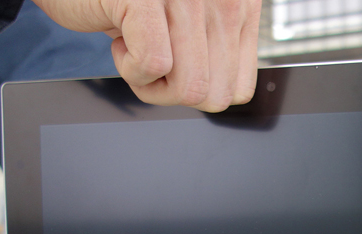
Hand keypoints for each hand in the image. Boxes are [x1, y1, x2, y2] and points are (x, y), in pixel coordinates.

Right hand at [32, 0, 261, 110]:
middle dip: (174, 91)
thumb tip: (230, 94)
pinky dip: (129, 68)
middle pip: (215, 97)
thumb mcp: (190, 30)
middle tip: (151, 55)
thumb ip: (220, 57)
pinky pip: (154, 66)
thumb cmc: (130, 6)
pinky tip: (120, 38)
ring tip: (135, 43)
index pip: (239, 90)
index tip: (175, 61)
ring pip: (190, 89)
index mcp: (240, 4)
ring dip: (151, 82)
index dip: (199, 92)